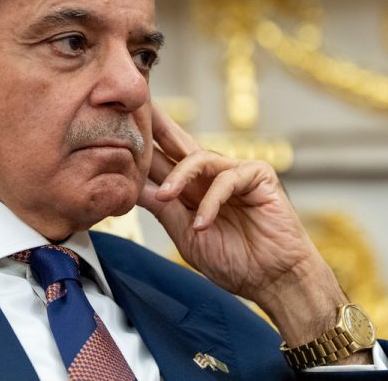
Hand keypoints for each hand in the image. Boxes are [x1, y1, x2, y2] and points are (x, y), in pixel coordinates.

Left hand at [137, 105, 360, 352]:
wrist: (272, 281)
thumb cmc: (233, 261)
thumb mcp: (185, 235)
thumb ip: (162, 209)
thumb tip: (130, 186)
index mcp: (190, 188)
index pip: (161, 159)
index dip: (141, 144)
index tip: (114, 128)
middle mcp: (209, 175)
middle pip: (177, 142)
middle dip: (156, 125)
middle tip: (135, 106)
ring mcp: (234, 172)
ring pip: (199, 158)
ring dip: (179, 177)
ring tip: (166, 197)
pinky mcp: (258, 175)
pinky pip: (227, 178)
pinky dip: (211, 201)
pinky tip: (202, 224)